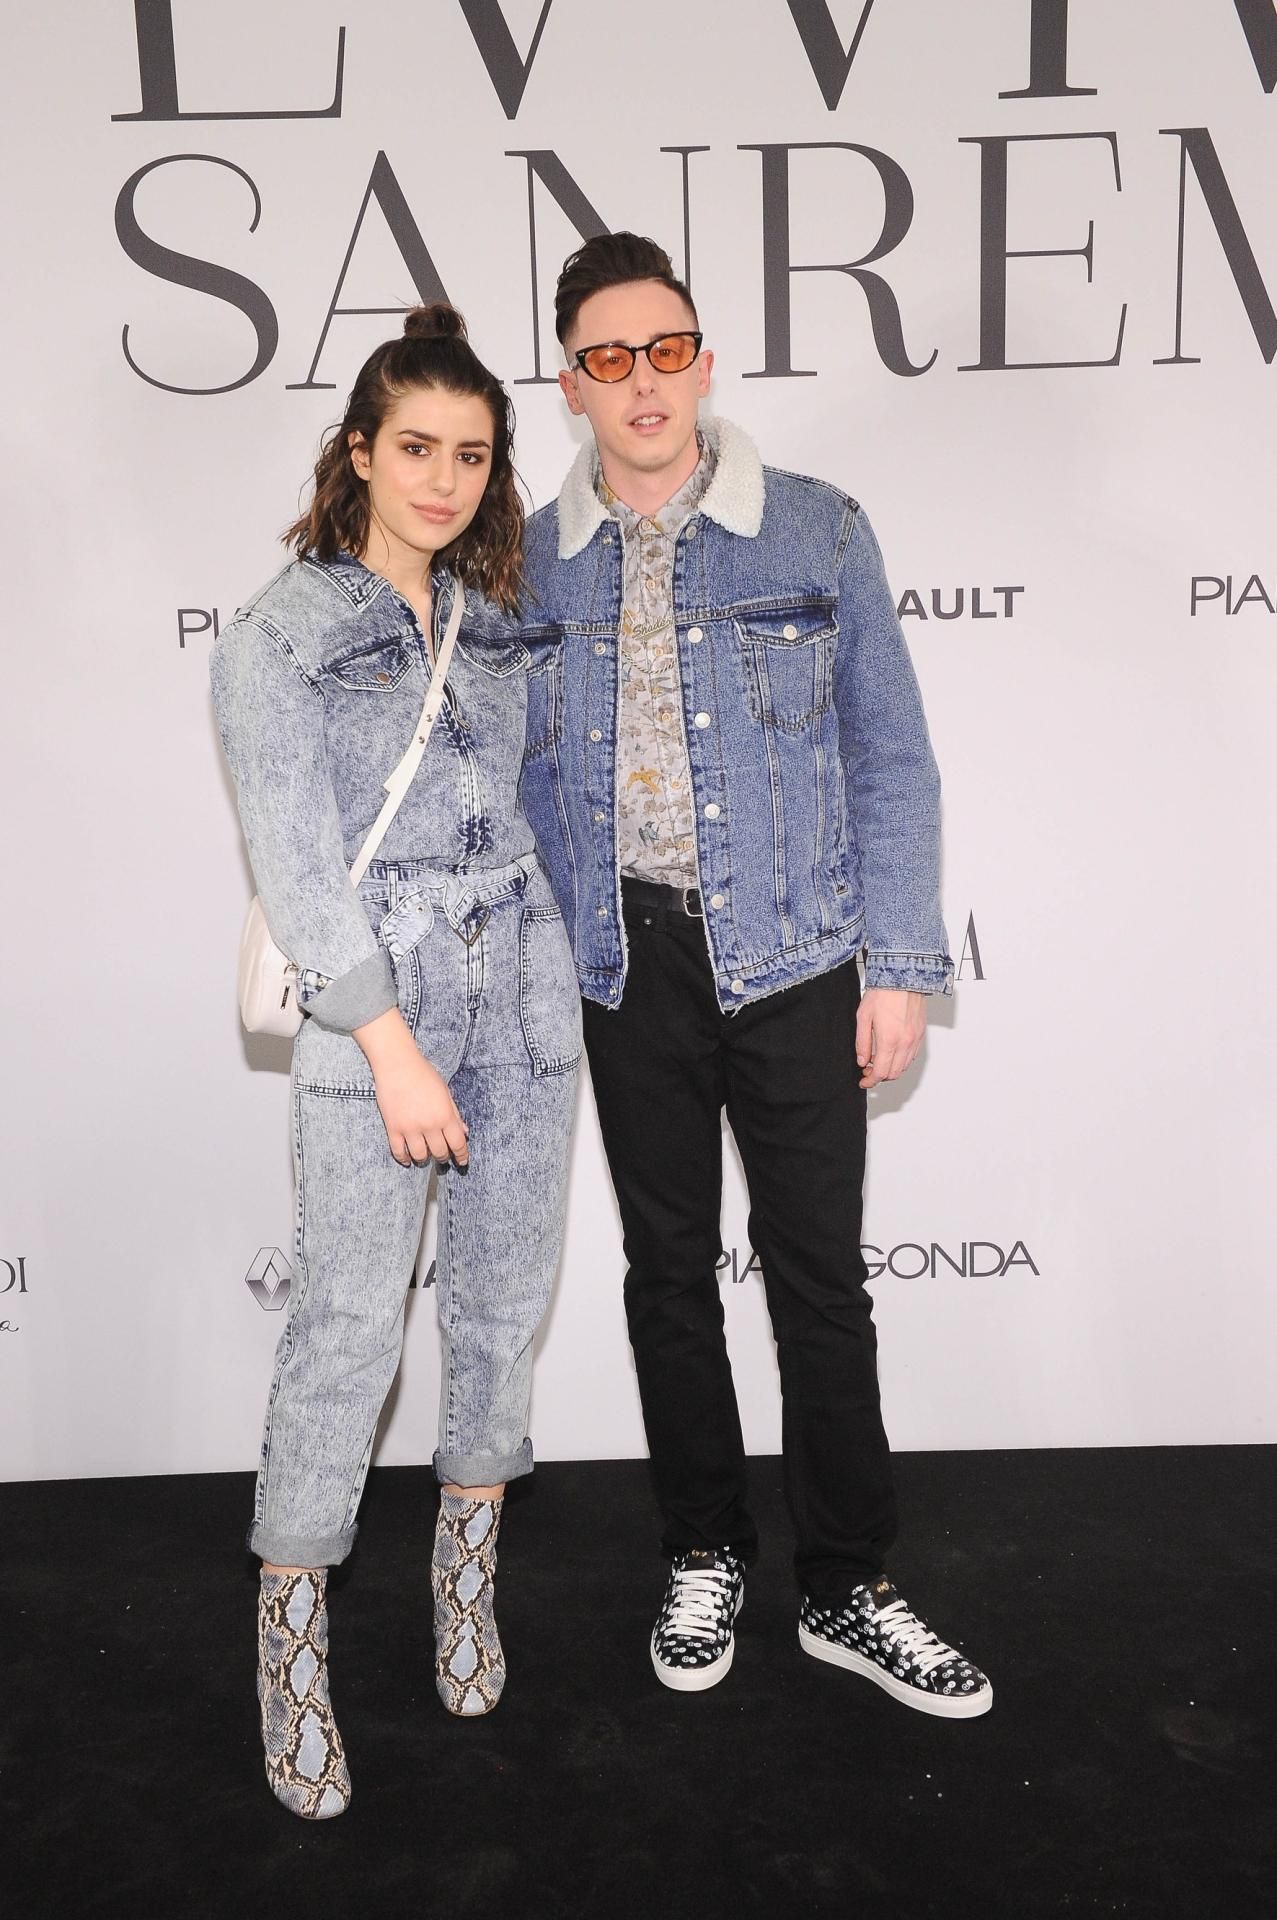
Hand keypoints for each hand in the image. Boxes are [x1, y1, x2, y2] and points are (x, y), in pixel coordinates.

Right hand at [353, 1008, 468, 1166]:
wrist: (397, 1065)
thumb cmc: (423, 1074)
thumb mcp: (445, 1092)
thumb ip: (455, 1114)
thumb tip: (464, 1132)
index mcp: (445, 1115)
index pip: (458, 1144)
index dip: (462, 1156)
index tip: (462, 1161)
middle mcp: (429, 1125)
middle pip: (439, 1153)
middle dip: (443, 1157)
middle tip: (442, 1157)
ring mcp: (410, 1128)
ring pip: (420, 1156)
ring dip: (424, 1159)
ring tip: (425, 1157)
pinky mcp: (393, 1128)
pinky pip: (398, 1152)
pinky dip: (404, 1159)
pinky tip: (408, 1159)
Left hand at [855, 987, 925, 1089]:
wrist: (903, 977)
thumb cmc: (883, 993)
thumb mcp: (863, 1017)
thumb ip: (862, 1043)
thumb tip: (862, 1061)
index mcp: (889, 1040)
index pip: (881, 1073)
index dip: (870, 1081)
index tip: (864, 1081)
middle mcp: (905, 1043)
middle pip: (894, 1073)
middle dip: (880, 1076)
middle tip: (868, 1071)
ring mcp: (915, 1039)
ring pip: (904, 1067)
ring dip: (891, 1069)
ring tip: (878, 1060)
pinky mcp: (921, 1034)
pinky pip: (912, 1056)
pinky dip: (901, 1060)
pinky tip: (892, 1052)